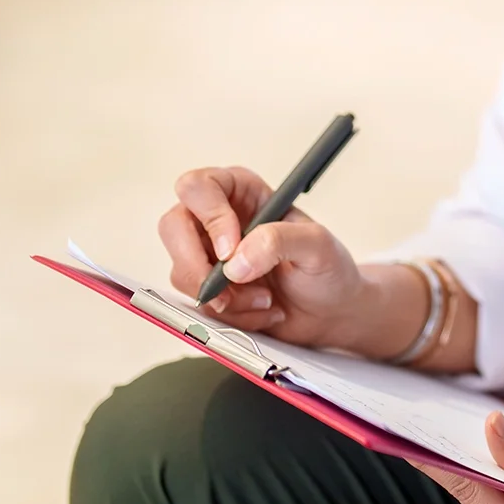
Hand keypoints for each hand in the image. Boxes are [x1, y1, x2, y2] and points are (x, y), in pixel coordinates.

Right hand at [157, 165, 385, 352]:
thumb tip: (236, 261)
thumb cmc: (327, 269)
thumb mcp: (317, 246)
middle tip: (229, 291)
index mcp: (241, 192)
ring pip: (182, 271)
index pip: (199, 188)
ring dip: (224, 298)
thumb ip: (279, 241)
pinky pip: (197, 304)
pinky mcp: (208, 289)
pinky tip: (260, 311)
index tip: (231, 252)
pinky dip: (230, 316)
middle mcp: (217, 219)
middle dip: (198, 266)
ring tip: (265, 300)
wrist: (331, 311)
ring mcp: (208, 255)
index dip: (210, 218)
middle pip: (173, 226)